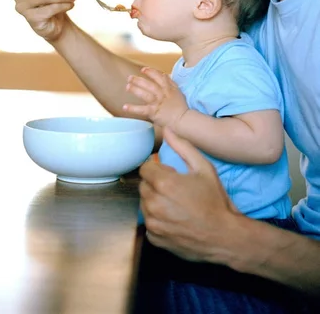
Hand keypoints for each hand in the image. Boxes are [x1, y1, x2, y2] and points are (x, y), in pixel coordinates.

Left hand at [123, 67, 188, 128]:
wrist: (183, 120)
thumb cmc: (180, 107)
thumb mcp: (177, 91)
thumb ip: (170, 82)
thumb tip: (164, 74)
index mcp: (168, 89)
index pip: (159, 77)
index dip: (150, 72)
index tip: (143, 69)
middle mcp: (162, 94)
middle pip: (149, 85)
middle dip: (139, 80)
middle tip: (129, 78)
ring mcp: (158, 103)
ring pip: (145, 94)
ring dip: (136, 90)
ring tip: (127, 87)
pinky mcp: (154, 112)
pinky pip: (142, 110)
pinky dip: (133, 108)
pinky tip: (125, 107)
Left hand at [139, 127, 239, 262]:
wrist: (225, 237)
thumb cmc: (215, 201)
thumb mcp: (204, 168)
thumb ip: (183, 147)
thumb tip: (167, 129)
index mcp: (163, 183)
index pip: (145, 168)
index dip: (157, 168)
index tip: (169, 174)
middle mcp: (154, 203)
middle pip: (143, 185)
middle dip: (155, 184)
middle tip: (175, 189)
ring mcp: (153, 223)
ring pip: (144, 204)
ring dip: (155, 201)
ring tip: (175, 205)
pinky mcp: (155, 239)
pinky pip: (148, 223)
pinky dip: (157, 220)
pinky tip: (174, 219)